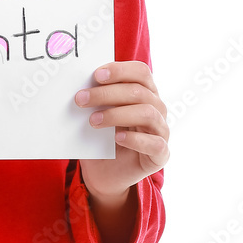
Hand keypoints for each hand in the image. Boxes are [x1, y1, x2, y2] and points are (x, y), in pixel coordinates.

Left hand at [74, 61, 169, 199]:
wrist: (105, 172)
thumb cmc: (102, 136)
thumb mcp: (98, 112)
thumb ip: (96, 97)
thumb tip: (81, 84)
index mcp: (145, 91)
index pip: (140, 72)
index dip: (120, 70)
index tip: (96, 75)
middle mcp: (157, 108)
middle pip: (139, 92)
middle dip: (107, 93)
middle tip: (81, 99)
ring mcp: (162, 131)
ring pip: (147, 113)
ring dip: (116, 114)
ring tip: (93, 121)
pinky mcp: (161, 154)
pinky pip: (155, 143)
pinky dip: (135, 139)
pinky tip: (117, 138)